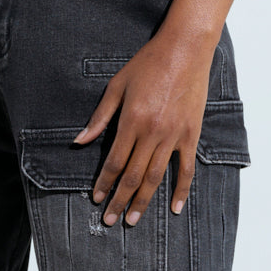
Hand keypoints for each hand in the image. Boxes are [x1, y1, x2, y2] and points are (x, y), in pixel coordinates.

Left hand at [72, 31, 213, 225]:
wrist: (184, 50)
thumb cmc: (148, 63)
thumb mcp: (117, 85)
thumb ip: (100, 116)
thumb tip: (79, 140)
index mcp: (132, 119)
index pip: (114, 161)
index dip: (104, 183)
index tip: (96, 198)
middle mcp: (152, 132)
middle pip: (133, 175)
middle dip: (119, 200)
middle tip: (110, 220)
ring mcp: (174, 135)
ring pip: (156, 177)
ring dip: (143, 201)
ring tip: (133, 219)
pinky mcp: (191, 134)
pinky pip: (186, 168)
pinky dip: (181, 190)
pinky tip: (175, 207)